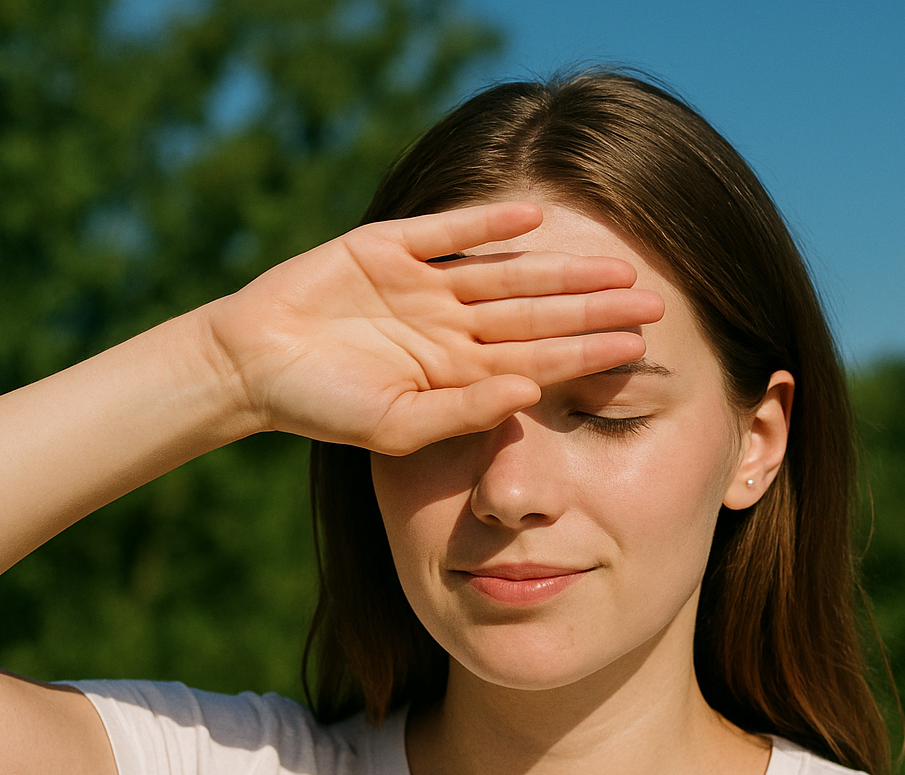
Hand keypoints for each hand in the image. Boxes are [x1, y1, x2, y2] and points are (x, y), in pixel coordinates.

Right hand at [203, 202, 663, 454]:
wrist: (251, 365)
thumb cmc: (321, 407)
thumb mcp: (396, 426)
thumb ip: (463, 411)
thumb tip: (531, 392)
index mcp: (457, 370)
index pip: (537, 357)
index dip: (588, 351)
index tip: (640, 348)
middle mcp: (450, 324)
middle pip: (536, 311)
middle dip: (592, 307)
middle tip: (653, 300)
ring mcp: (423, 284)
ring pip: (506, 272)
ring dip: (559, 266)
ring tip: (613, 263)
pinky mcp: (387, 248)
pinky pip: (447, 232)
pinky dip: (485, 223)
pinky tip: (532, 217)